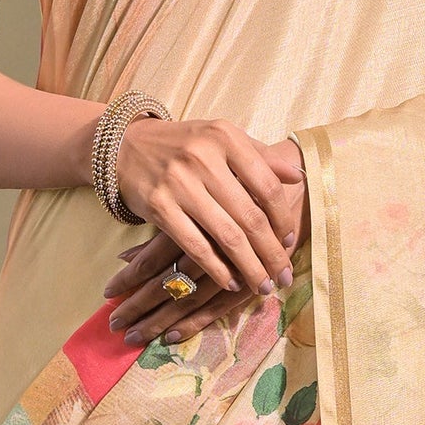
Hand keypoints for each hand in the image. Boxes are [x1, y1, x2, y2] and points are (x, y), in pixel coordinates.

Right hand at [104, 139, 308, 348]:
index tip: (290, 242)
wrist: (126, 146)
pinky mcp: (159, 207)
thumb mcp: (221, 139)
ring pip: (228, 237)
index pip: (267, 188)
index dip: (283, 221)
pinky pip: (197, 248)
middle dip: (272, 254)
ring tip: (263, 286)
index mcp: (224, 138)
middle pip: (251, 218)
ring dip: (250, 268)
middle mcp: (203, 158)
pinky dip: (218, 270)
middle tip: (283, 276)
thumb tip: (298, 176)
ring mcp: (179, 183)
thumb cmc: (185, 146)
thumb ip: (260, 156)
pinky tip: (232, 284)